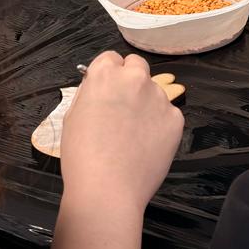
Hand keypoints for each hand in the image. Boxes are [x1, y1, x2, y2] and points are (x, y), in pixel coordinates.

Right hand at [60, 52, 183, 215]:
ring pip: (154, 91)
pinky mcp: (175, 119)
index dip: (108, 75)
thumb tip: (100, 88)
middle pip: (137, 65)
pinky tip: (146, 145)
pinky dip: (159, 125)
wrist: (108, 190)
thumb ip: (90, 94)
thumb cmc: (82, 157)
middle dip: (130, 80)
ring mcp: (159, 98)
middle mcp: (135, 79)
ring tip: (133, 135)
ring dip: (146, 104)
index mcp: (106, 75)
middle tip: (122, 107)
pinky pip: (167, 114)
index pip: (111, 58)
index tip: (107, 91)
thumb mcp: (73, 116)